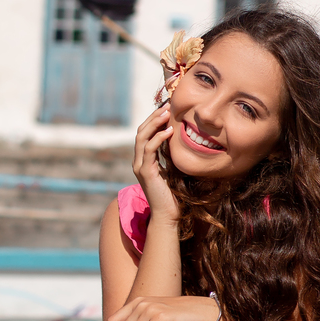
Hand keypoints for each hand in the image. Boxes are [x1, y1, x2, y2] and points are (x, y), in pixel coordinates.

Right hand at [132, 103, 179, 222]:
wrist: (169, 215)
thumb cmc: (173, 195)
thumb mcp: (172, 170)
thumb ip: (171, 156)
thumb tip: (181, 140)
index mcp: (144, 160)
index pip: (145, 133)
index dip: (154, 119)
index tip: (168, 107)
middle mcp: (138, 161)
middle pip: (141, 131)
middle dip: (154, 116)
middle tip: (168, 104)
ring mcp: (140, 166)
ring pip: (142, 137)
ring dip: (154, 122)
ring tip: (167, 112)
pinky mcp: (146, 172)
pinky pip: (149, 149)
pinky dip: (158, 138)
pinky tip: (169, 131)